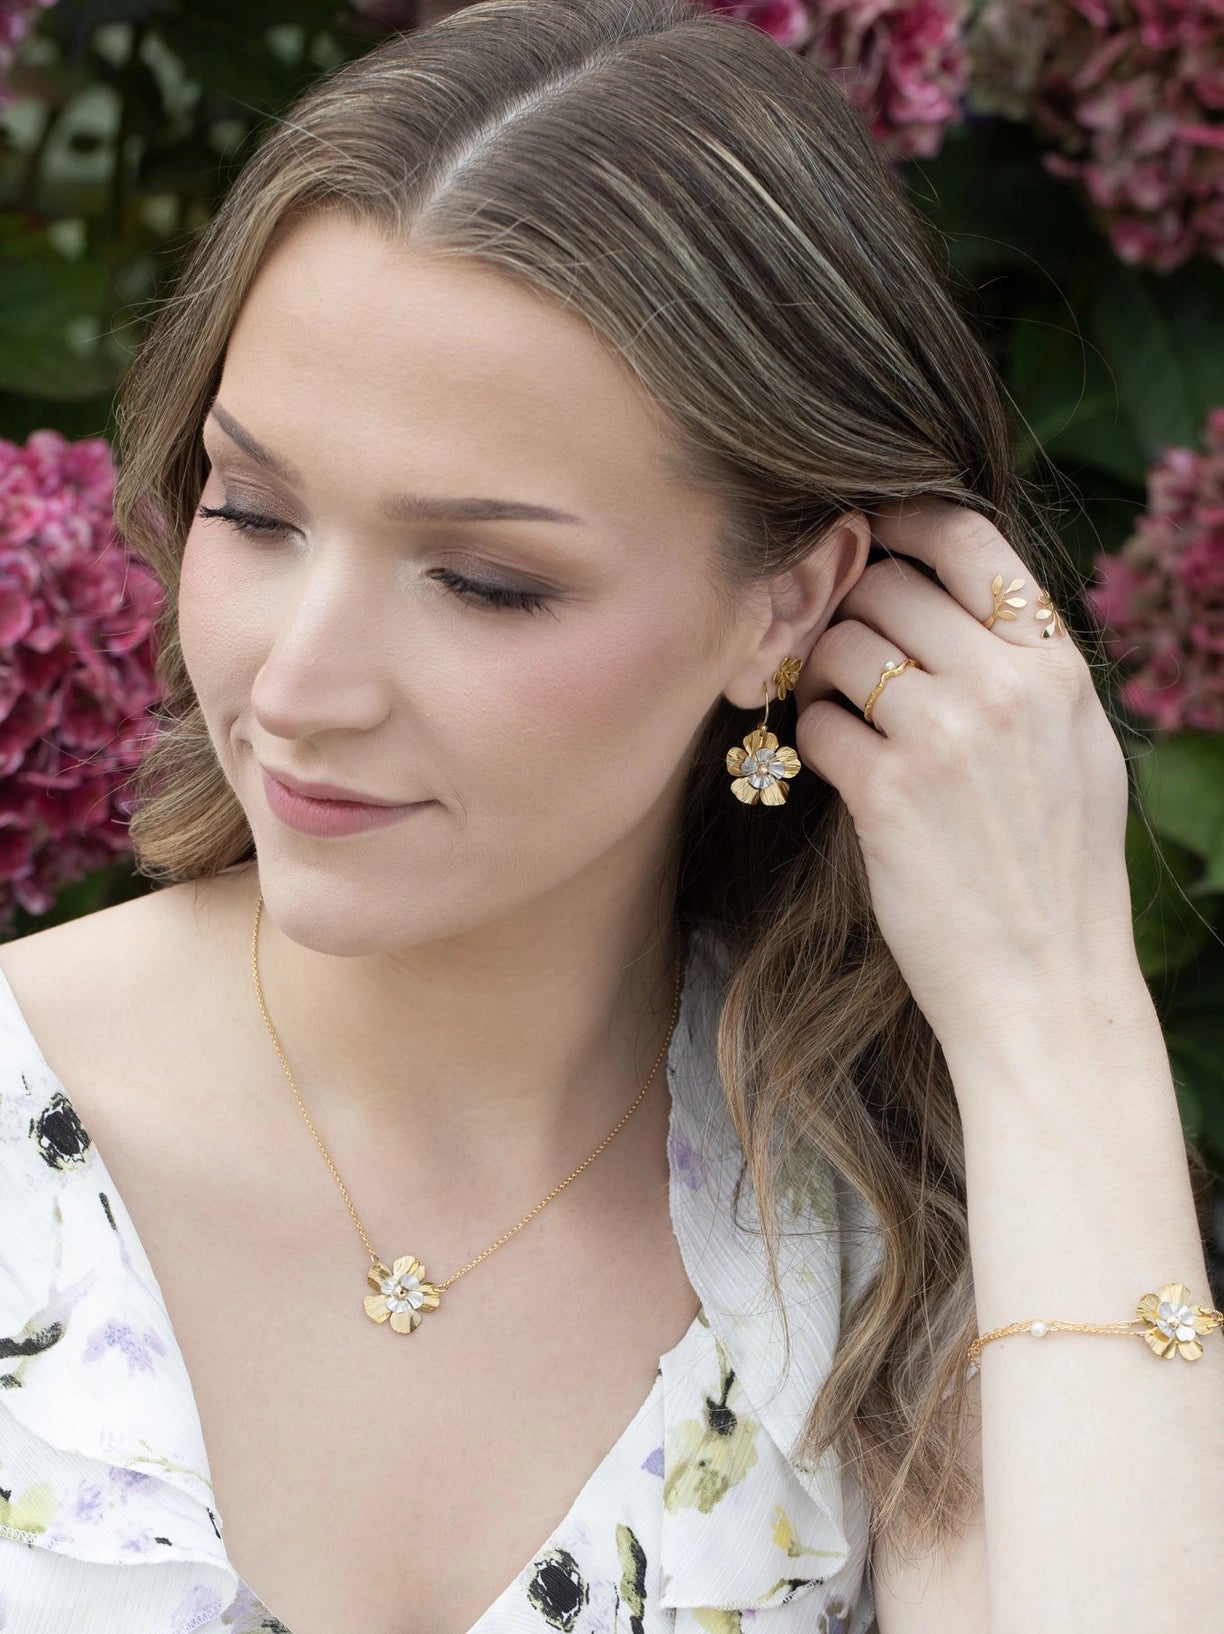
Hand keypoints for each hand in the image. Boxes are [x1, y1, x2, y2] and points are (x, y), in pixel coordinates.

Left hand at [792, 497, 1137, 1051]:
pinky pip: (815, 724)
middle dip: (848, 612)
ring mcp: (946, 738)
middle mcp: (1006, 687)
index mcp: (1056, 666)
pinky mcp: (888, 794)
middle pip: (885, 584)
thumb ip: (1025, 670)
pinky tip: (835, 769)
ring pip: (838, 647)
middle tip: (841, 657)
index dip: (901, 520)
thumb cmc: (1056, 872)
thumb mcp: (1077, 750)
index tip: (866, 534)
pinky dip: (810, 740)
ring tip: (836, 715)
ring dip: (819, 675)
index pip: (968, 536)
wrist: (1047, 985)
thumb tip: (953, 603)